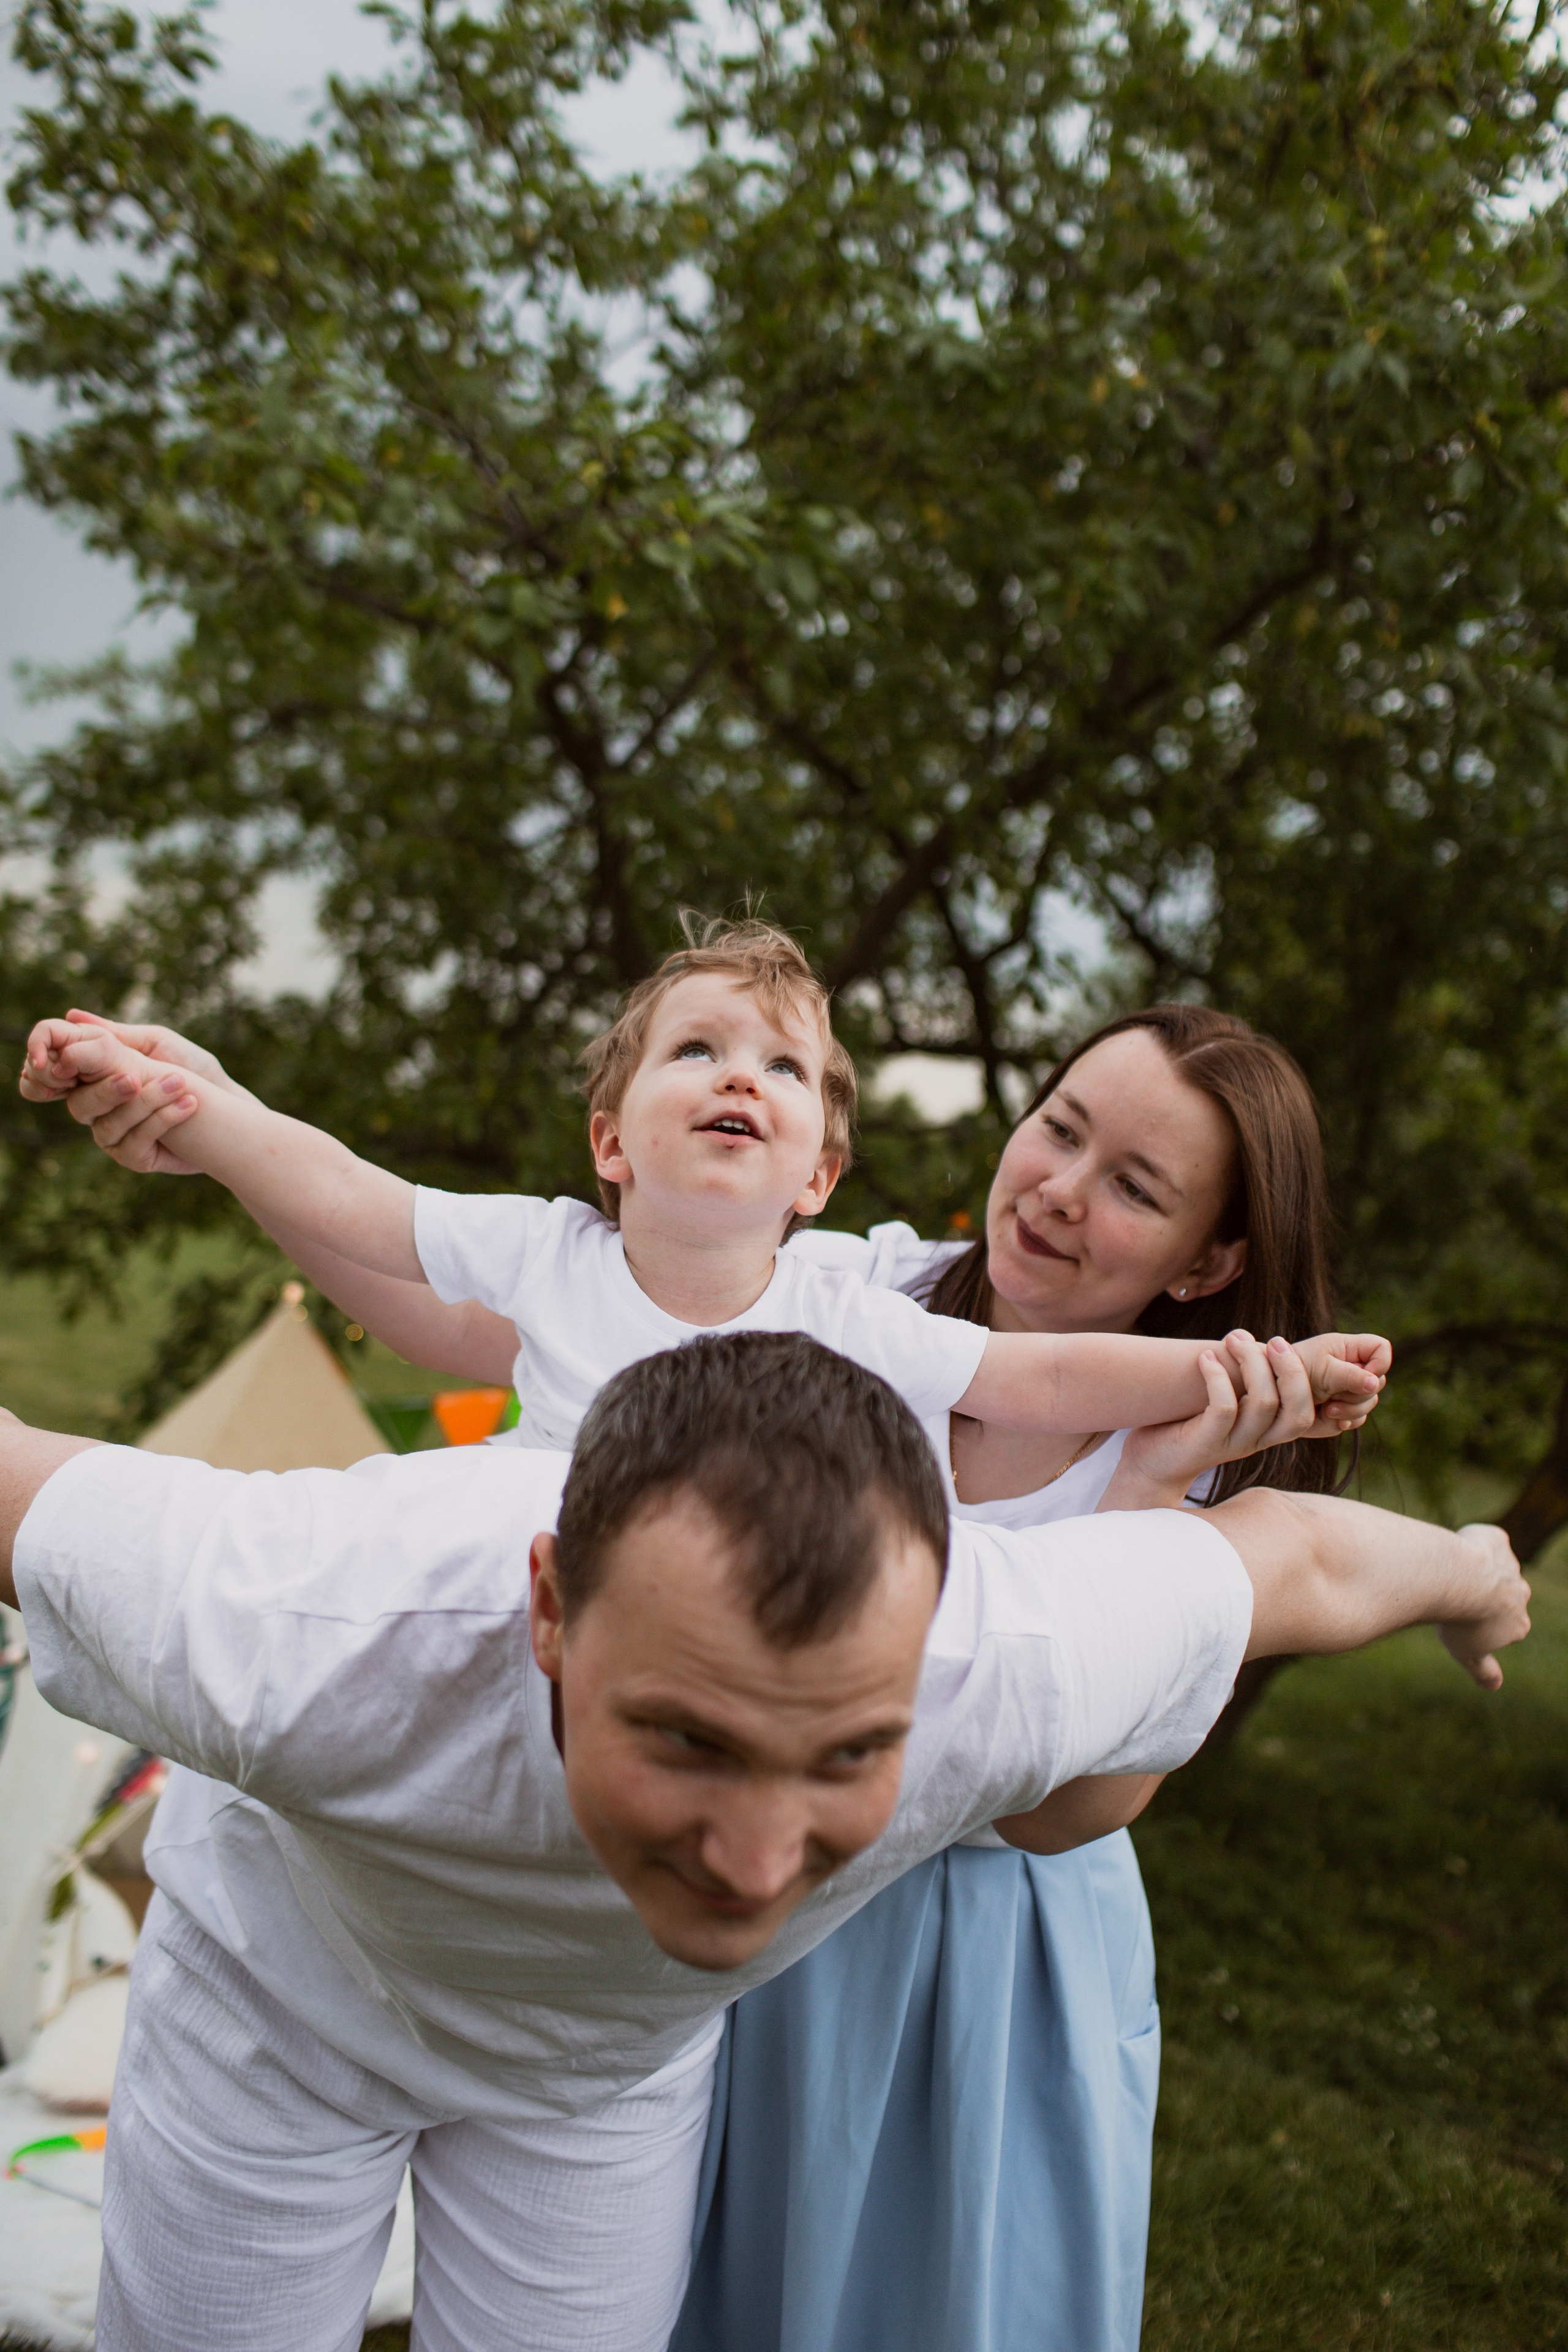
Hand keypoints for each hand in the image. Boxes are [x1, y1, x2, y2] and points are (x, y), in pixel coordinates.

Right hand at [20, 1013, 216, 1173]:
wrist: (228, 1102)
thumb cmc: (191, 1066)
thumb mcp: (156, 1042)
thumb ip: (115, 1035)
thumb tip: (72, 1015)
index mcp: (94, 1076)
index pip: (51, 1078)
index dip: (48, 1072)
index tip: (67, 1063)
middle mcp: (96, 1108)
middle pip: (78, 1105)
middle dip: (107, 1091)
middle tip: (135, 1078)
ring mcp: (111, 1135)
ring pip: (108, 1125)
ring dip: (147, 1103)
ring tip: (180, 1083)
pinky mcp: (133, 1157)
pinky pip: (135, 1143)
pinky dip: (163, 1120)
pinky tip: (190, 1104)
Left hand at [1101, 1331, 1315, 1510]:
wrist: (1151, 1465)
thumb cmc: (1186, 1423)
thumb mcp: (1223, 1402)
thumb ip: (1240, 1381)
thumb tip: (1246, 1336)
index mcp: (1267, 1430)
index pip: (1308, 1410)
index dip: (1303, 1376)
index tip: (1278, 1342)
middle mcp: (1257, 1440)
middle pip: (1298, 1411)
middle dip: (1291, 1369)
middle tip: (1271, 1339)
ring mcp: (1233, 1444)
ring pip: (1264, 1404)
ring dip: (1252, 1364)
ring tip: (1233, 1339)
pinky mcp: (1207, 1443)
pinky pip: (1225, 1409)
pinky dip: (1218, 1377)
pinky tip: (1204, 1358)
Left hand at [1290, 1330, 1389, 1436]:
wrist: (1272, 1394)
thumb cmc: (1292, 1370)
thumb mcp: (1322, 1368)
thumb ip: (1350, 1375)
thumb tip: (1374, 1383)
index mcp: (1348, 1349)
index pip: (1381, 1349)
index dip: (1379, 1363)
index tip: (1364, 1377)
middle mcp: (1353, 1369)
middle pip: (1379, 1382)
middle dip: (1359, 1393)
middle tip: (1333, 1394)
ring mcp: (1349, 1390)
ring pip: (1369, 1403)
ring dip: (1350, 1410)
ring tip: (1327, 1408)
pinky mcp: (1343, 1410)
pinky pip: (1358, 1420)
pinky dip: (1345, 1421)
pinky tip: (1329, 1416)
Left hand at [1437, 1523, 1530, 1690]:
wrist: (1456, 1578)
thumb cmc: (1458, 1619)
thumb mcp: (1468, 1654)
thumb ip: (1483, 1671)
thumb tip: (1494, 1687)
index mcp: (1518, 1623)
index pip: (1505, 1626)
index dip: (1480, 1623)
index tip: (1461, 1621)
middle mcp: (1521, 1594)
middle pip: (1502, 1595)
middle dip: (1481, 1595)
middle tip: (1452, 1597)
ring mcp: (1511, 1565)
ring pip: (1492, 1567)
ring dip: (1474, 1569)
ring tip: (1447, 1575)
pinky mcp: (1498, 1540)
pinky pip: (1484, 1540)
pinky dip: (1470, 1543)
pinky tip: (1453, 1551)